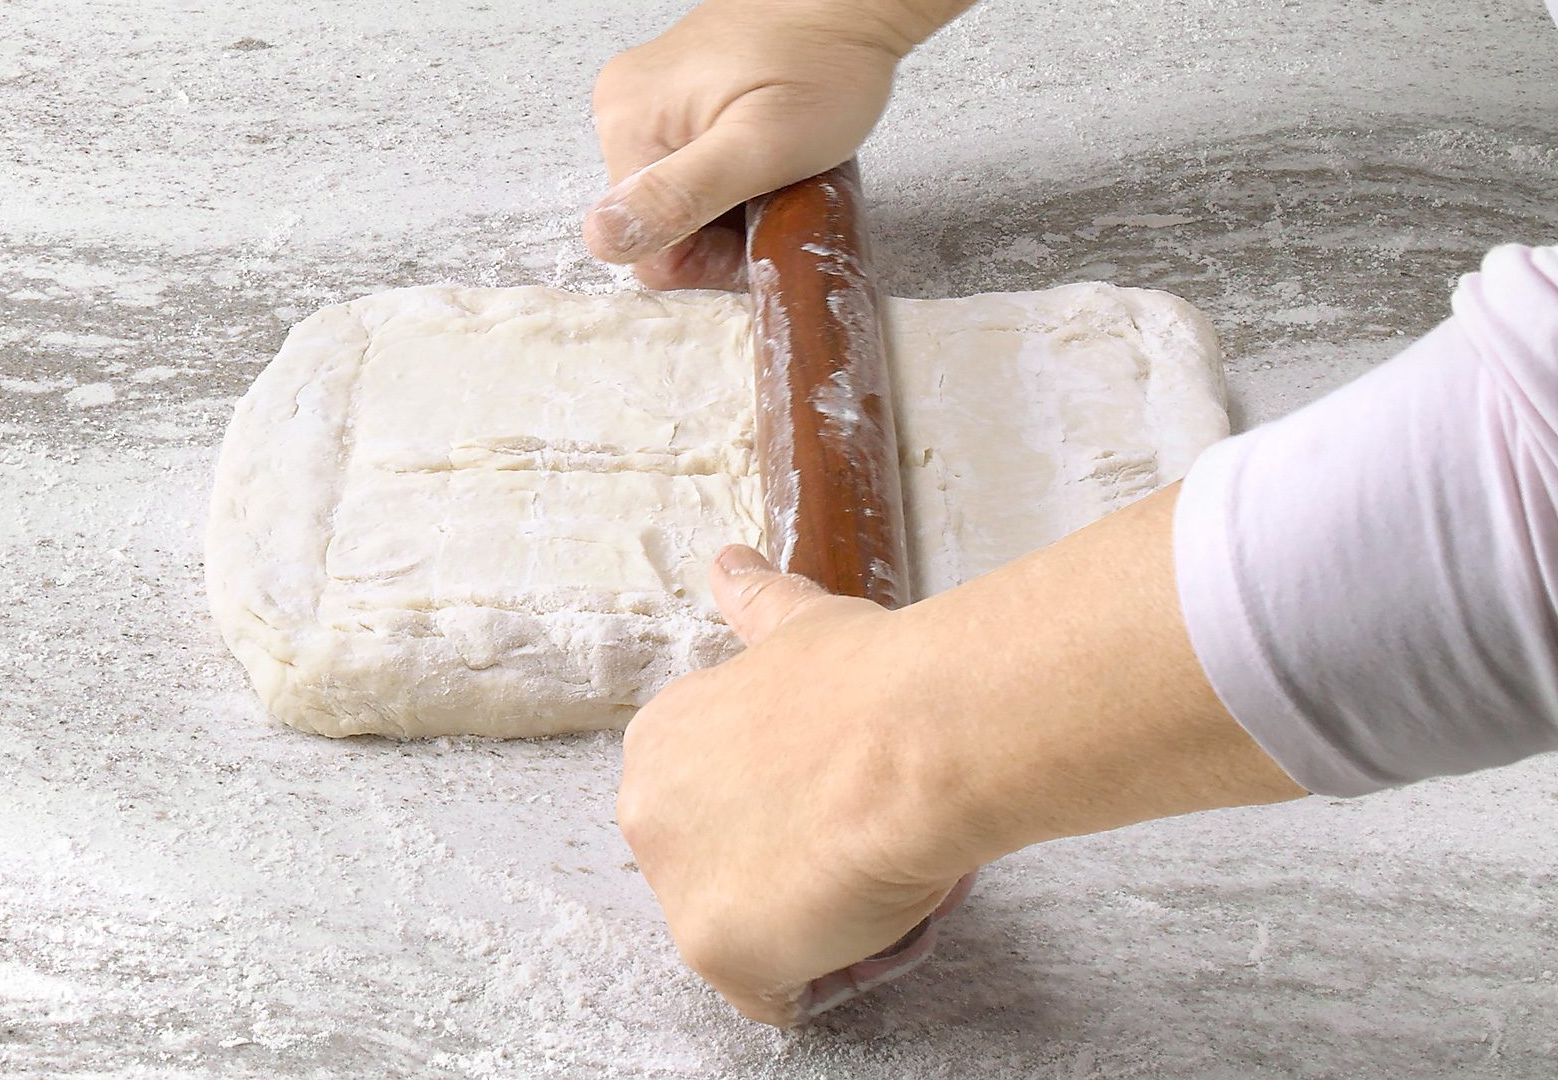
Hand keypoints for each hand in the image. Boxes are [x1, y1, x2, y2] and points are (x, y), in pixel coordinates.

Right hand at [582, 0, 908, 290]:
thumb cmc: (822, 66)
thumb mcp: (757, 147)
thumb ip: (678, 197)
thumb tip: (602, 239)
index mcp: (627, 121)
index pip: (637, 240)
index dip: (703, 258)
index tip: (761, 234)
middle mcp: (622, 105)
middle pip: (652, 219)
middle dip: (715, 231)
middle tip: (777, 200)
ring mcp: (649, 95)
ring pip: (674, 196)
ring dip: (726, 206)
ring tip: (776, 175)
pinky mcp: (677, 91)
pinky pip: (688, 163)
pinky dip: (729, 175)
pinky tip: (765, 156)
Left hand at [616, 487, 1306, 1026]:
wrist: (911, 735)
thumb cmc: (870, 678)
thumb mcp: (798, 624)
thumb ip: (756, 605)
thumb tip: (728, 562)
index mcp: (660, 738)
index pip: (721, 803)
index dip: (794, 806)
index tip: (844, 791)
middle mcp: (646, 810)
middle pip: (734, 871)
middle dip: (800, 865)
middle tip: (869, 831)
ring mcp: (674, 885)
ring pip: (762, 936)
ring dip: (823, 917)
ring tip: (880, 865)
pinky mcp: (716, 951)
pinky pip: (780, 995)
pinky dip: (832, 971)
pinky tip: (871, 914)